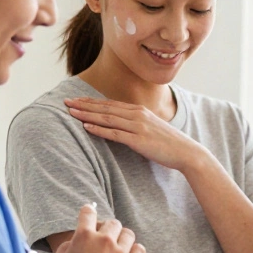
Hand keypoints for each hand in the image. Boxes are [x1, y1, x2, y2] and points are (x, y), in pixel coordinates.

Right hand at [49, 204, 144, 252]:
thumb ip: (67, 247)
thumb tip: (75, 241)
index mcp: (83, 236)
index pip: (88, 214)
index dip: (87, 211)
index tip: (89, 211)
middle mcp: (104, 240)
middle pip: (112, 223)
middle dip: (108, 227)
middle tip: (106, 235)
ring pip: (128, 234)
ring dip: (123, 237)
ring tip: (119, 245)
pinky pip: (140, 250)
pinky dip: (136, 250)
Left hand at [65, 96, 210, 172]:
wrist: (186, 152)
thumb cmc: (169, 143)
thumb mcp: (151, 128)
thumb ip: (136, 124)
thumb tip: (122, 125)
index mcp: (139, 110)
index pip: (110, 104)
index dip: (91, 102)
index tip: (75, 100)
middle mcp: (137, 114)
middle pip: (105, 108)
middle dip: (83, 105)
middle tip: (65, 102)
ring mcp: (137, 126)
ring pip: (106, 118)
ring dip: (87, 115)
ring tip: (71, 113)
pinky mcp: (138, 140)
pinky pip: (114, 133)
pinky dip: (99, 129)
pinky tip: (86, 127)